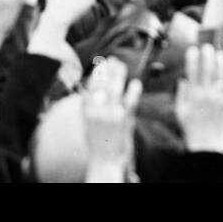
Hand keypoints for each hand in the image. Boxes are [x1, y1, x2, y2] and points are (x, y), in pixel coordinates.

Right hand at [81, 57, 141, 181]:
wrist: (105, 161)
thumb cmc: (97, 142)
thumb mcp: (87, 124)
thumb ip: (87, 107)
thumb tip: (87, 90)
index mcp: (87, 113)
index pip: (90, 87)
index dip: (96, 74)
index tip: (100, 63)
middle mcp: (98, 112)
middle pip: (103, 84)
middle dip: (108, 69)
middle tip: (112, 60)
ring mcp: (112, 115)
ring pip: (116, 89)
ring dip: (119, 74)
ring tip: (121, 66)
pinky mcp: (125, 120)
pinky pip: (130, 101)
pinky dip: (134, 90)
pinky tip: (136, 83)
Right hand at [175, 45, 222, 154]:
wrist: (206, 147)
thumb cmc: (191, 129)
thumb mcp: (181, 111)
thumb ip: (181, 94)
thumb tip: (183, 79)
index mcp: (192, 96)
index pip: (192, 73)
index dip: (192, 59)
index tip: (193, 49)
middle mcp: (205, 95)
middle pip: (206, 71)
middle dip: (207, 56)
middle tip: (207, 47)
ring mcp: (217, 100)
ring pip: (219, 77)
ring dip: (220, 64)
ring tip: (220, 54)